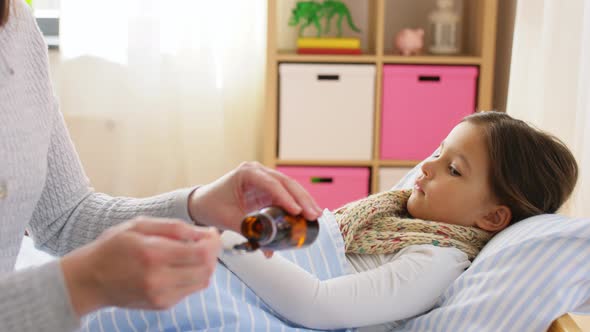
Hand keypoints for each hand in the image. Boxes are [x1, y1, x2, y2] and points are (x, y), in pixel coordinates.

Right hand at [61, 217, 221, 316]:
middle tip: (207, 241)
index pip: (201, 253)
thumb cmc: (113, 247)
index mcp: (153, 254)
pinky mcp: (162, 304)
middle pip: (206, 268)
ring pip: (203, 281)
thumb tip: (202, 233)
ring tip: (195, 252)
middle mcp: (159, 279)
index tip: (211, 232)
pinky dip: (194, 276)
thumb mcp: (139, 225)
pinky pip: (191, 290)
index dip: (212, 241)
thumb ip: (173, 227)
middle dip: (213, 252)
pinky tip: (182, 265)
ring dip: (206, 265)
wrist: (90, 280)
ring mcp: (161, 295)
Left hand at [188, 161, 321, 231]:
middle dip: (301, 199)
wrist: (203, 202)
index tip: (297, 211)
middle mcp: (258, 171)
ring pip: (290, 187)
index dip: (286, 198)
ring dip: (304, 200)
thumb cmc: (212, 207)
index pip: (271, 184)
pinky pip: (286, 194)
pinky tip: (309, 212)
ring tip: (316, 214)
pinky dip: (298, 203)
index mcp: (247, 173)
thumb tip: (269, 252)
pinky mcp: (268, 188)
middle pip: (286, 183)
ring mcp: (264, 178)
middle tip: (313, 214)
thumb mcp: (229, 219)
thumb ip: (248, 232)